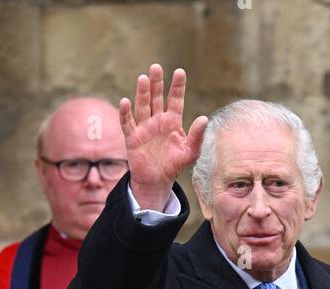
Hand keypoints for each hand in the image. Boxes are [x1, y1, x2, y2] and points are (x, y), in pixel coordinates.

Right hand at [119, 64, 206, 207]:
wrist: (157, 181)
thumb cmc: (174, 166)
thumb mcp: (190, 153)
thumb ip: (197, 137)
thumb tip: (204, 118)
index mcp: (172, 122)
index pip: (175, 100)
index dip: (177, 86)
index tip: (180, 72)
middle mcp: (157, 120)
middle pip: (156, 98)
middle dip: (156, 83)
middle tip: (156, 67)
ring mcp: (144, 127)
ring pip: (142, 106)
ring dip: (142, 93)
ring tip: (143, 78)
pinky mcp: (132, 137)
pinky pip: (127, 123)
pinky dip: (125, 113)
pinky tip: (125, 102)